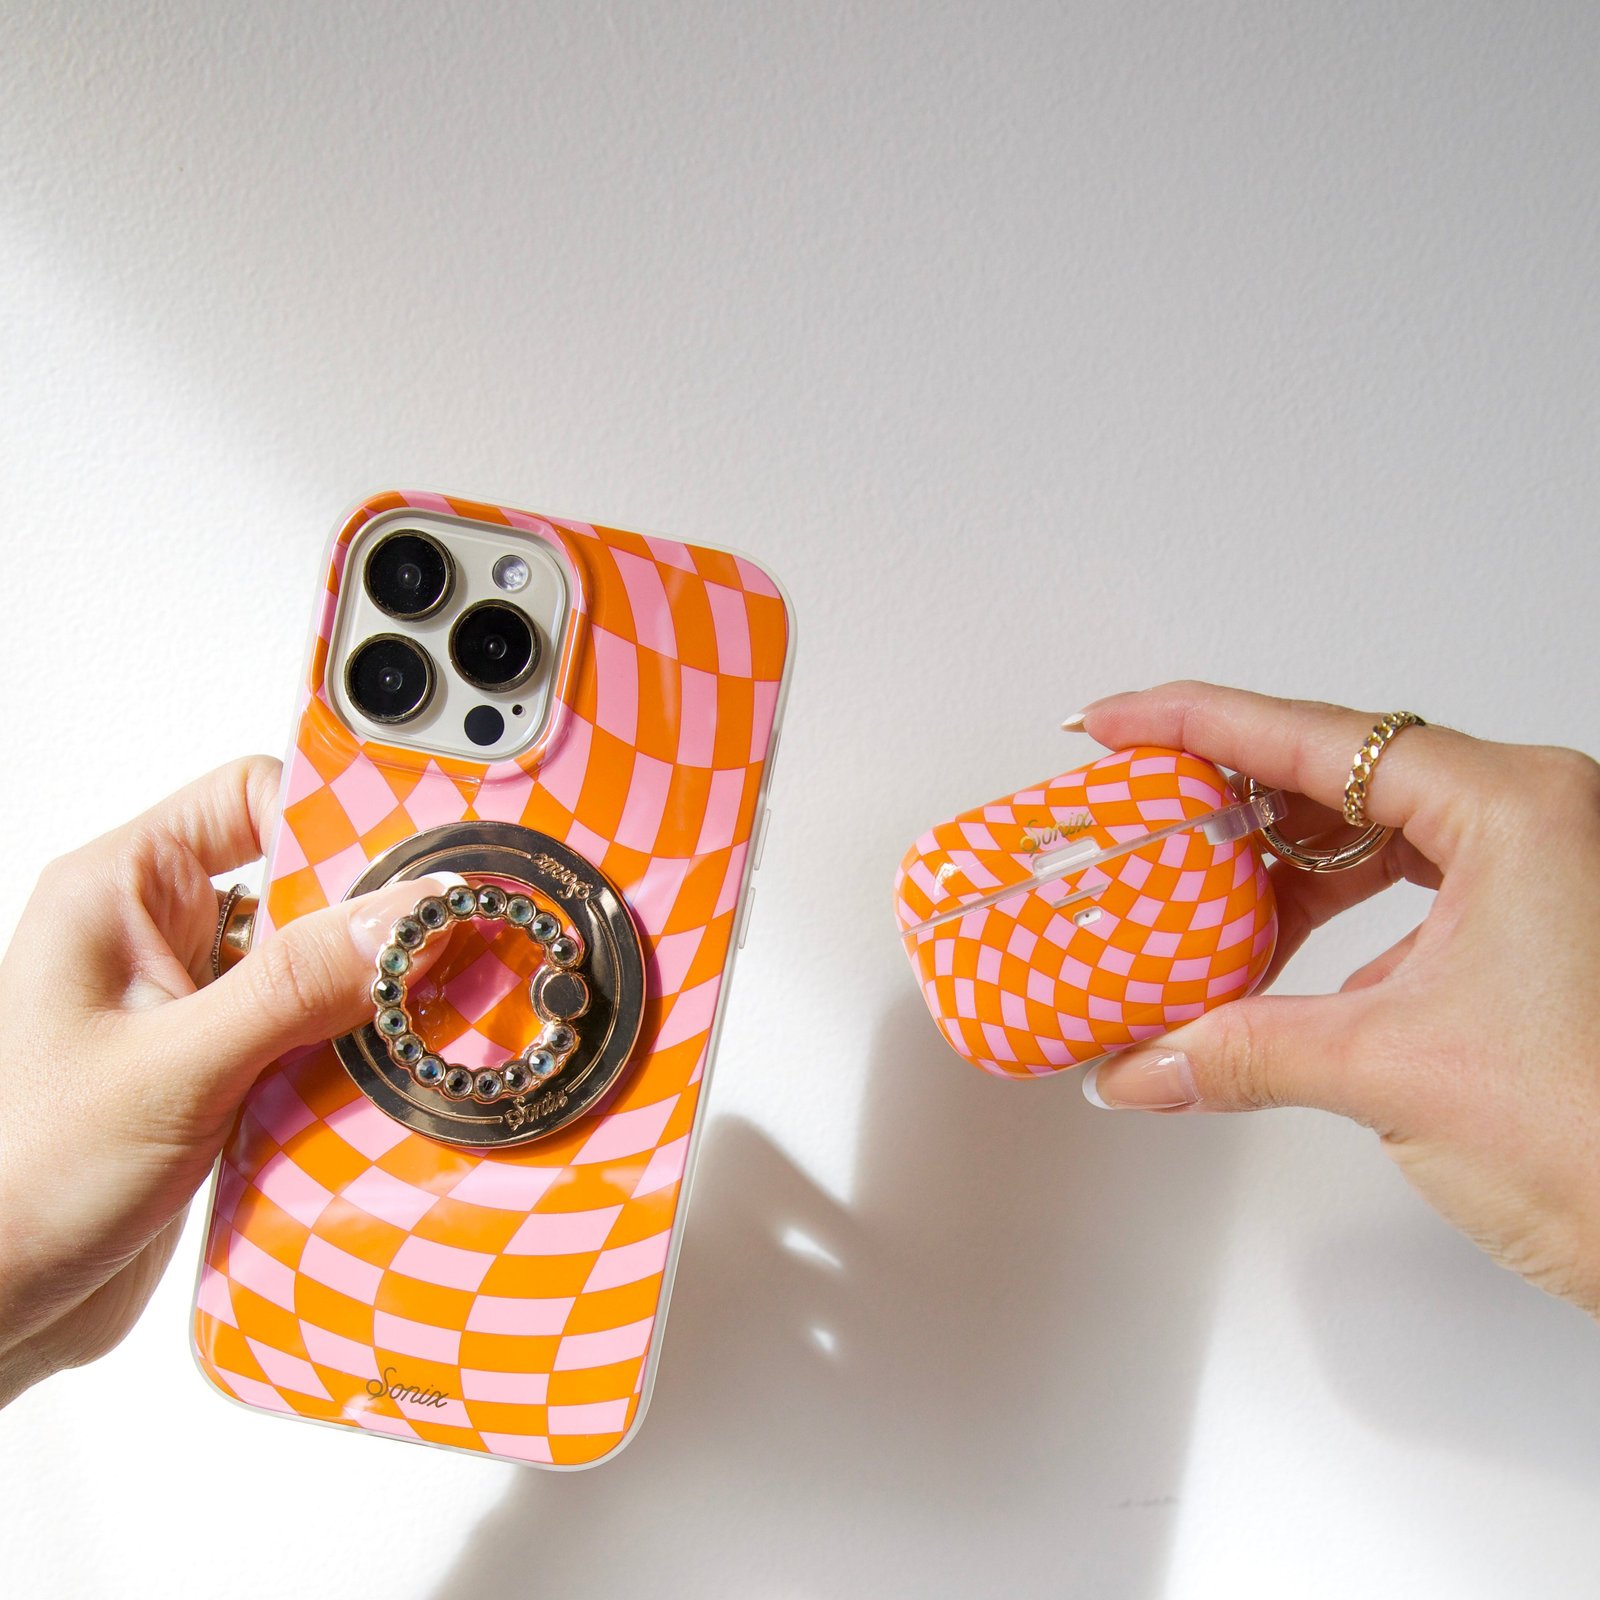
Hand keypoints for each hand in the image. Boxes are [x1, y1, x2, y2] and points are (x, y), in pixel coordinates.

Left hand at [0, 757, 444, 1404]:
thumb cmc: (23, 1180)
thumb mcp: (173, 1069)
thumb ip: (294, 985)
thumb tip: (410, 915)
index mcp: (120, 891)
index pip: (251, 796)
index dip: (333, 822)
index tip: (412, 876)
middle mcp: (158, 934)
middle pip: (300, 883)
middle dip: (371, 923)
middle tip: (444, 956)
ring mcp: (189, 1003)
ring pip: (314, 962)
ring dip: (368, 997)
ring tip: (428, 1025)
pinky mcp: (219, 1067)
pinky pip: (310, 1030)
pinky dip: (353, 1053)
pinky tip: (386, 1083)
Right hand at [1069, 682, 1599, 1315]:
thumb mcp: (1389, 1070)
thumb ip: (1241, 1054)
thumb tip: (1137, 1067)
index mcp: (1515, 809)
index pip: (1318, 739)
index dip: (1195, 725)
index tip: (1114, 725)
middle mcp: (1540, 816)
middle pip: (1346, 771)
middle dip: (1234, 795)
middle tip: (1143, 806)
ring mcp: (1549, 868)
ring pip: (1380, 828)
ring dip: (1284, 863)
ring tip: (1196, 890)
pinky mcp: (1545, 922)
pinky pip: (1415, 881)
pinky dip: (1337, 909)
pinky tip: (1277, 953)